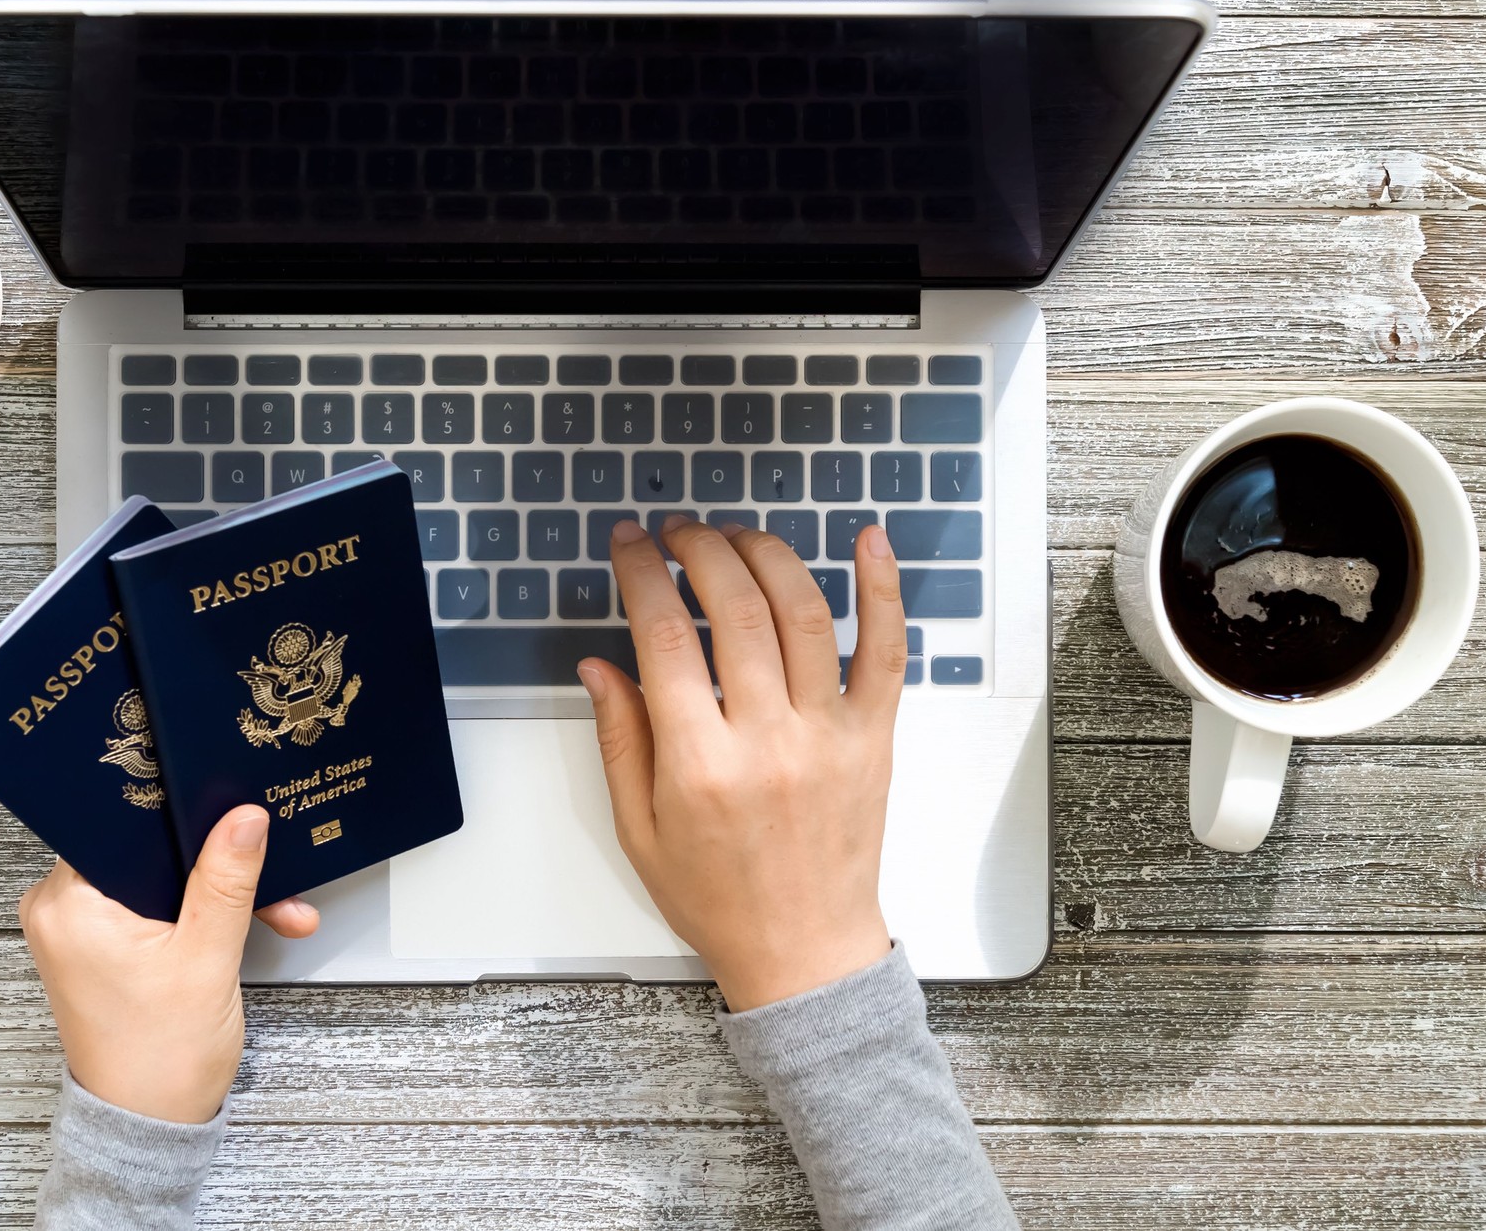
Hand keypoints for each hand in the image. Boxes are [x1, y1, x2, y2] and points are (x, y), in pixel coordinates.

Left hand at [17, 804, 320, 1122]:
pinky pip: (153, 904)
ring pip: (158, 877)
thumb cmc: (160, 1060)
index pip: (125, 820)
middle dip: (214, 862)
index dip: (183, 814)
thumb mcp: (206, 957)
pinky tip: (243, 923)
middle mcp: (61, 910)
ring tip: (269, 908)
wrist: (149, 1126)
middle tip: (267, 872)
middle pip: (148, 849)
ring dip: (215, 891)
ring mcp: (80, 929)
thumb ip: (226, 879)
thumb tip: (243, 817)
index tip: (230, 812)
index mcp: (69, 903)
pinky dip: (197, 913)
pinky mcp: (100, 945)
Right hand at [580, 517, 903, 1011]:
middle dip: (699, 551)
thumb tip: (599, 663)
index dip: (642, 574)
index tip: (630, 544)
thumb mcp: (639, 830)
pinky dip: (882, 589)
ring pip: (804, 613)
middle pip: (736, 609)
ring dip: (766, 555)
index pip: (666, 637)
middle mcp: (768, 741)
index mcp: (700, 765)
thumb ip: (619, 739)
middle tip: (677, 533)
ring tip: (734, 537)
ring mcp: (829, 735)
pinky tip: (868, 540)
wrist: (804, 952)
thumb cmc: (719, 899)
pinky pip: (886, 651)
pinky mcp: (873, 737)